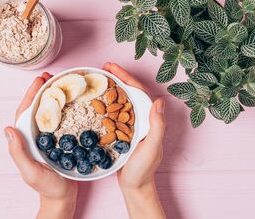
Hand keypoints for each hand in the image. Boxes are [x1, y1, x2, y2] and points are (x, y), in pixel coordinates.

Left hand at [4, 73, 77, 218]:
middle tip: (52, 76)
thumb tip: (7, 129)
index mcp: (26, 138)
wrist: (62, 197)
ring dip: (53, 95)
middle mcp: (35, 134)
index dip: (31, 94)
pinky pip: (61, 118)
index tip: (39, 80)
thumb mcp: (30, 171)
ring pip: (48, 110)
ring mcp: (48, 136)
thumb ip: (18, 153)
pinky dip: (65, 106)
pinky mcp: (60, 138)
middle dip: (42, 89)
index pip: (25, 111)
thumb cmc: (47, 187)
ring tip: (61, 82)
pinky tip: (73, 100)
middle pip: (36, 106)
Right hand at [103, 63, 165, 218]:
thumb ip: (157, 126)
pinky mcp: (120, 131)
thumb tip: (159, 101)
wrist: (134, 187)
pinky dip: (105, 102)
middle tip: (101, 67)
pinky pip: (113, 112)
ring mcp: (130, 124)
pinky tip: (95, 99)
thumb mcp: (151, 148)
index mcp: (148, 118)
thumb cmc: (143, 169)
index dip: (125, 77)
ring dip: (110, 87)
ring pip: (120, 100)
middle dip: (117, 77)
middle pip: (128, 91)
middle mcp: (140, 117)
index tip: (111, 67)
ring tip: (97, 77)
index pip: (138, 91)